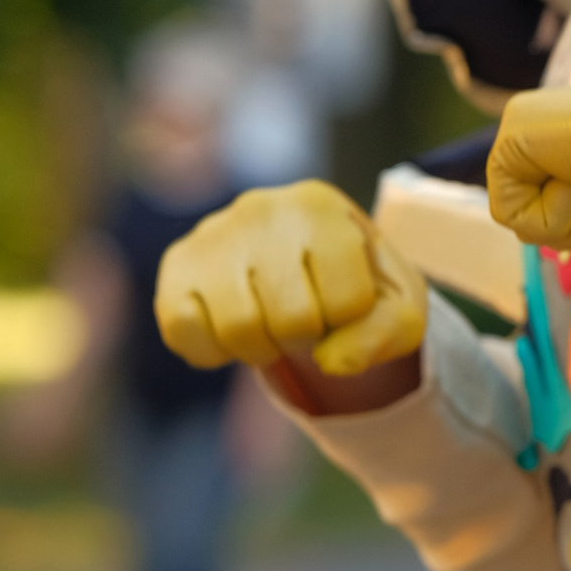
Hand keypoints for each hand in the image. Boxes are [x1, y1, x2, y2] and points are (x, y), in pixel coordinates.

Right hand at [155, 180, 428, 379]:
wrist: (297, 255)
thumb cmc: (352, 278)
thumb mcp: (394, 302)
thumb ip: (387, 332)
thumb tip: (332, 363)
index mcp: (322, 208)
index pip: (348, 302)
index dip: (350, 320)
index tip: (342, 299)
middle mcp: (262, 208)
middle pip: (293, 319)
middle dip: (305, 337)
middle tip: (303, 316)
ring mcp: (213, 234)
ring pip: (239, 329)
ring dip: (262, 347)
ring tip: (270, 320)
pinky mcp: (177, 265)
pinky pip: (185, 331)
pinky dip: (214, 349)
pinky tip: (231, 324)